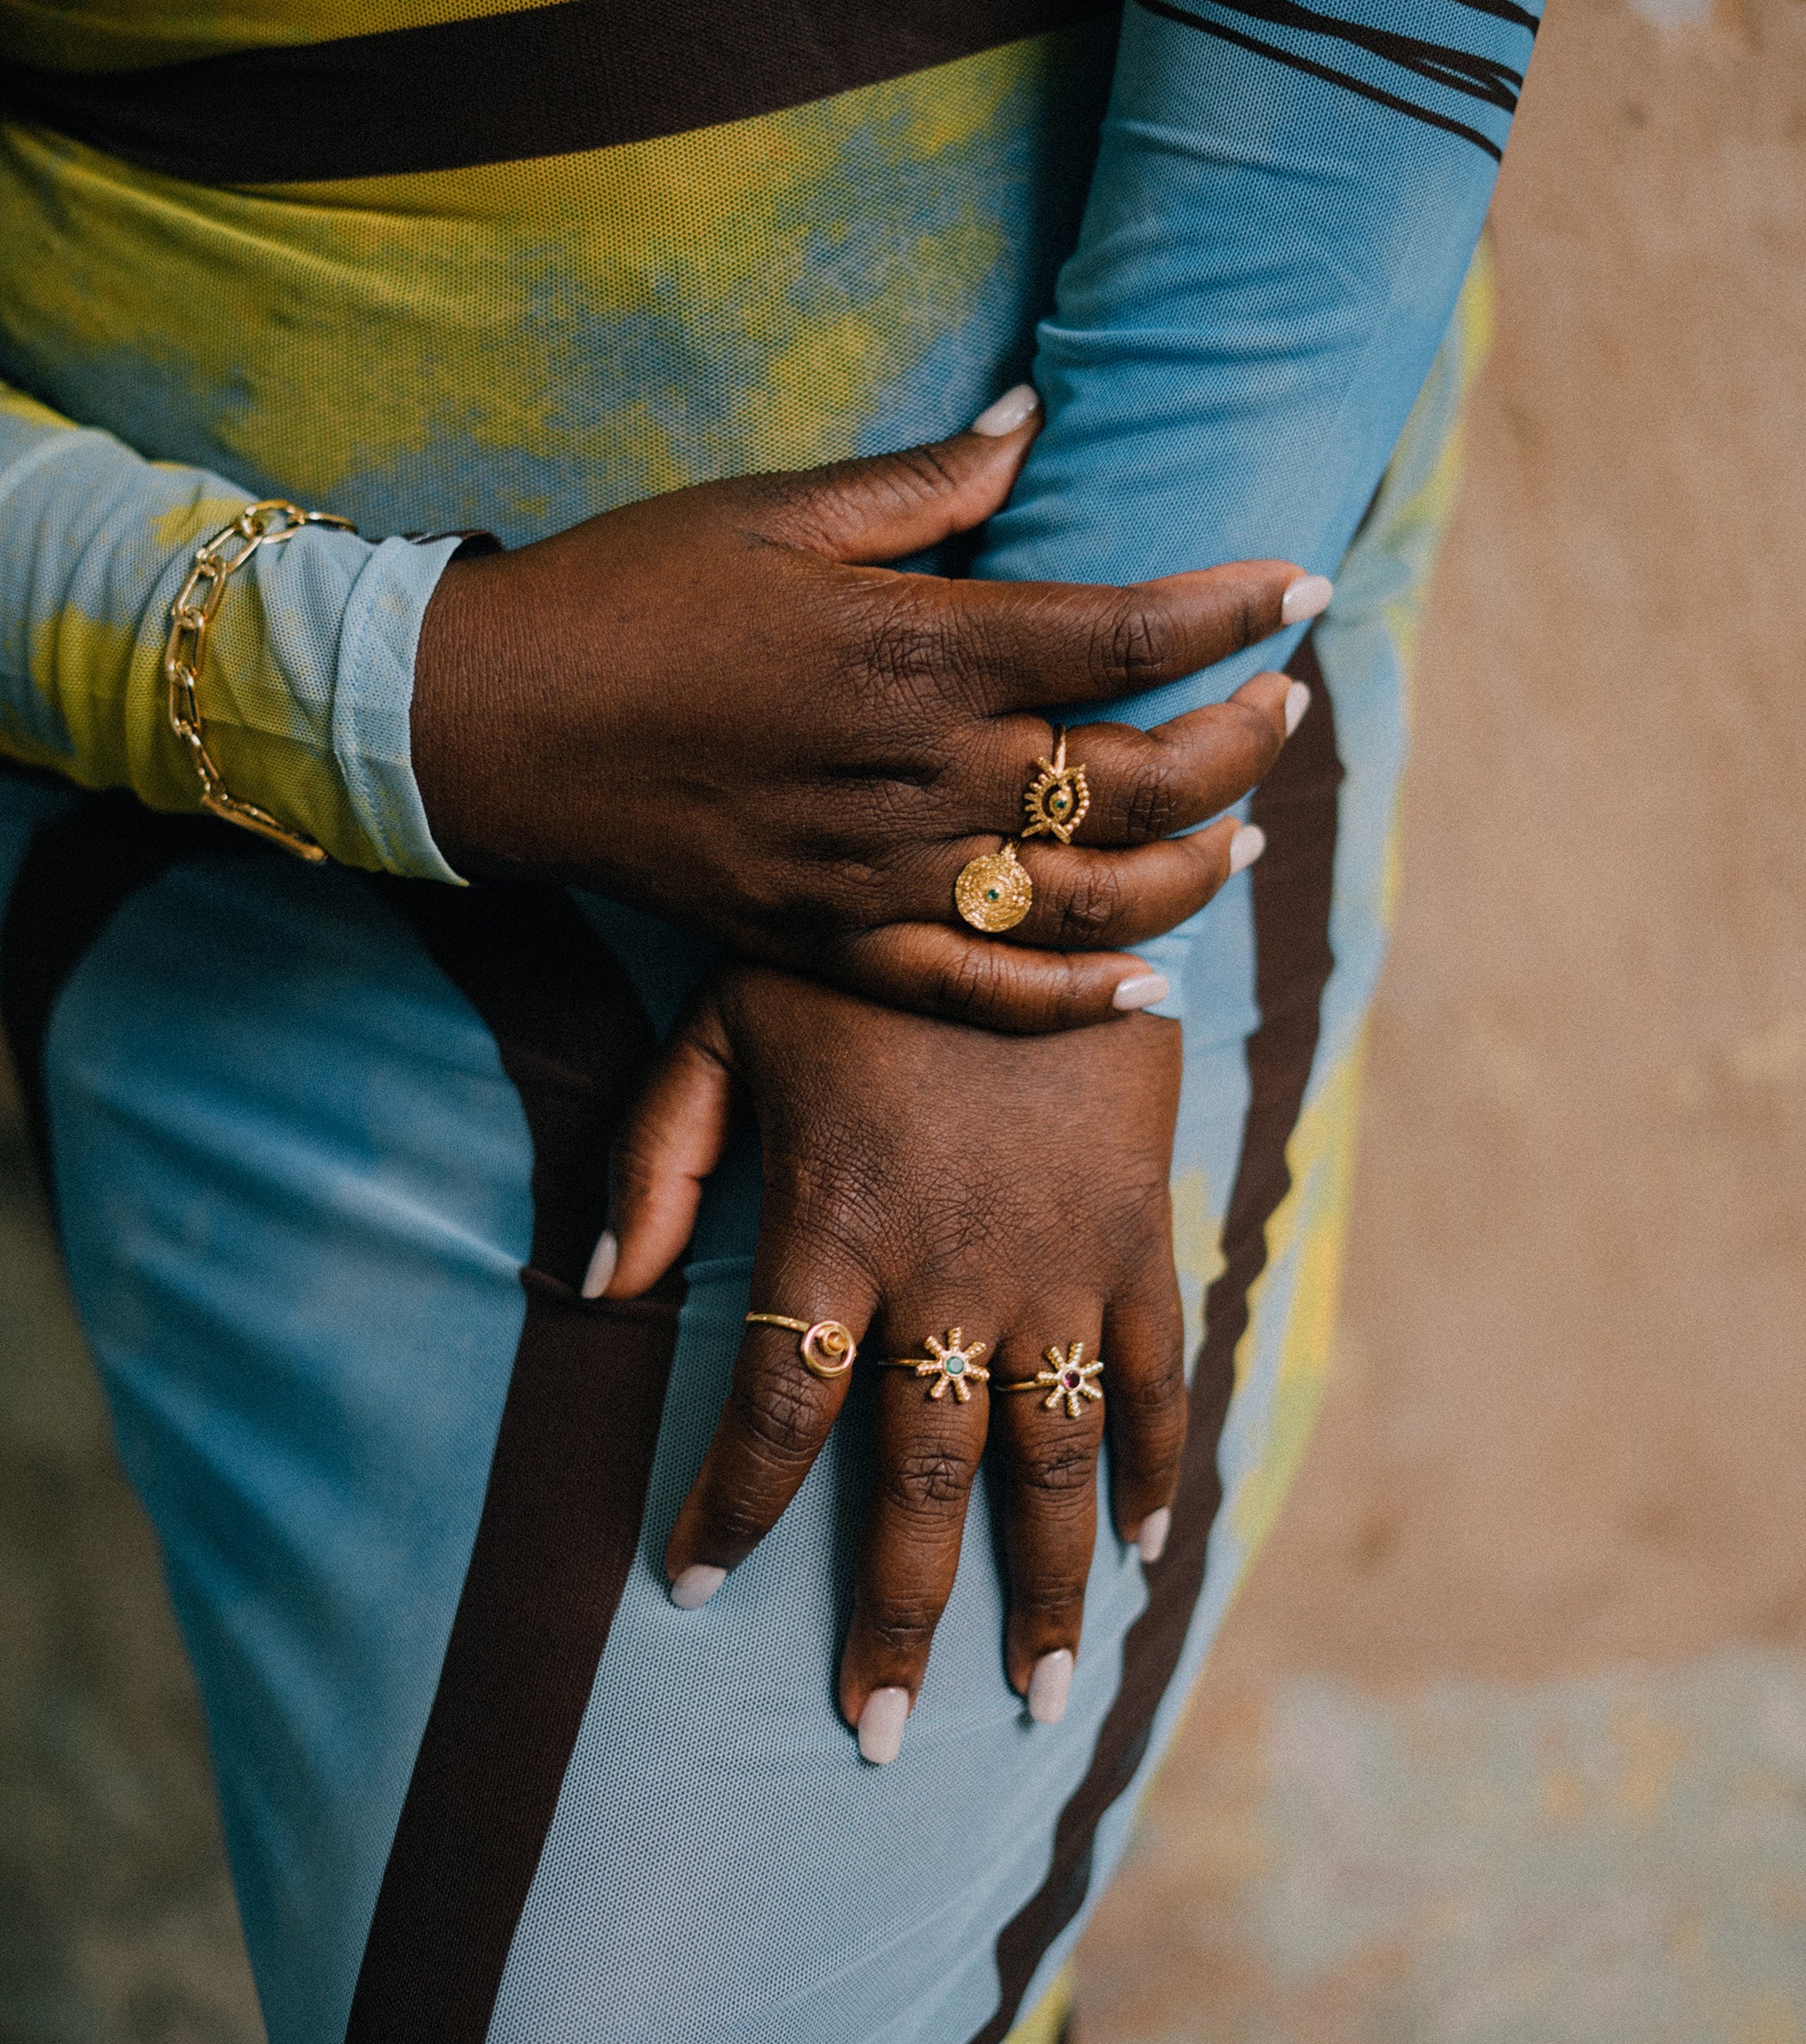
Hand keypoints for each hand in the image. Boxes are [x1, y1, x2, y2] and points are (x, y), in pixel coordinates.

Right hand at [412, 388, 1323, 1030]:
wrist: (496, 726)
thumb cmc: (628, 593)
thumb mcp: (772, 509)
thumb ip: (922, 483)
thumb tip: (1034, 423)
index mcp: (914, 645)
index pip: (1121, 633)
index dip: (1229, 610)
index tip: (1299, 586)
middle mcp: (918, 770)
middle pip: (1134, 777)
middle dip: (1239, 742)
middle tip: (1287, 707)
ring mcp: (878, 872)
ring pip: (1082, 898)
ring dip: (1187, 871)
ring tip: (1242, 836)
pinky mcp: (829, 941)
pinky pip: (977, 992)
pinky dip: (1073, 999)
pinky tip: (1151, 985)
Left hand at [598, 963, 1188, 1761]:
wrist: (1040, 867)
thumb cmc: (863, 947)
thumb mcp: (726, 1021)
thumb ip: (654, 1157)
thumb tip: (593, 1294)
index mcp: (832, 1229)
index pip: (773, 1412)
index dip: (732, 1509)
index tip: (693, 1587)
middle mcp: (947, 1276)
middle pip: (920, 1481)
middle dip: (900, 1616)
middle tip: (884, 1733)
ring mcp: (1057, 1265)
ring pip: (1049, 1461)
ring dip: (1045, 1587)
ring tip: (1038, 1696)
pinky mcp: (1136, 1235)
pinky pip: (1155, 1376)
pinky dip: (1154, 1465)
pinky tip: (1144, 1549)